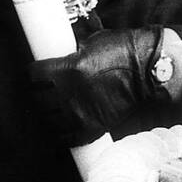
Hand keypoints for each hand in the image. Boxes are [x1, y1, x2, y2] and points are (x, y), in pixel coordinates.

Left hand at [30, 25, 176, 146]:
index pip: (32, 76)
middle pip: (36, 99)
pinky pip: (66, 138)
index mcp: (66, 70)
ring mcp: (80, 114)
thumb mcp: (91, 43)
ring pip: (48, 120)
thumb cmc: (125, 51)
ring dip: (46, 114)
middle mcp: (70, 94)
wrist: (150, 72)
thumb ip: (70, 54)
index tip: (34, 74)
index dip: (32, 74)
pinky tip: (62, 126)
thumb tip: (57, 59)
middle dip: (37, 94)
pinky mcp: (92, 128)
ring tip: (51, 108)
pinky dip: (61, 134)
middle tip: (41, 90)